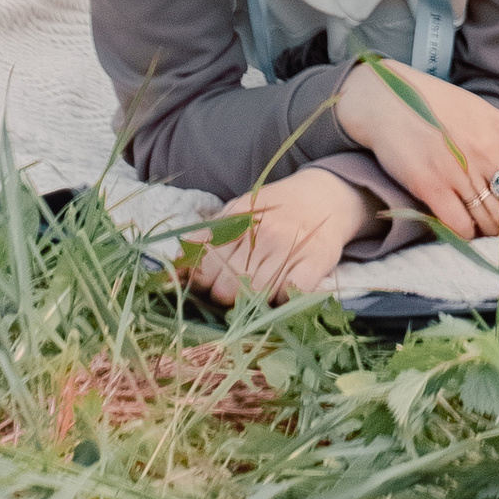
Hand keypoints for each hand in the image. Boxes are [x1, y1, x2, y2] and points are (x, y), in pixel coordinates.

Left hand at [184, 164, 370, 305]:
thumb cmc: (274, 210)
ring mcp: (290, 247)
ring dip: (254, 302)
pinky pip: (289, 296)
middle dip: (226, 296)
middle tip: (238, 287)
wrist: (325, 196)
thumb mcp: (236, 212)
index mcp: (239, 220)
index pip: (206, 268)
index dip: (203, 284)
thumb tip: (174, 268)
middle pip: (228, 289)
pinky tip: (283, 290)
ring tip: (261, 287)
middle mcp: (263, 233)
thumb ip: (205, 238)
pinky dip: (283, 301)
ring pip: (256, 296)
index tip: (211, 283)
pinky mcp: (315, 262)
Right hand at [335, 56, 498, 240]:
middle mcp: (484, 151)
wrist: (388, 100)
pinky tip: (461, 226)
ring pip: (491, 221)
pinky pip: (460, 225)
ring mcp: (457, 170)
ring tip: (484, 228)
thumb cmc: (438, 106)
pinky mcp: (430, 186)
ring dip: (491, 231)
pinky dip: (465, 233)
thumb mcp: (484, 114)